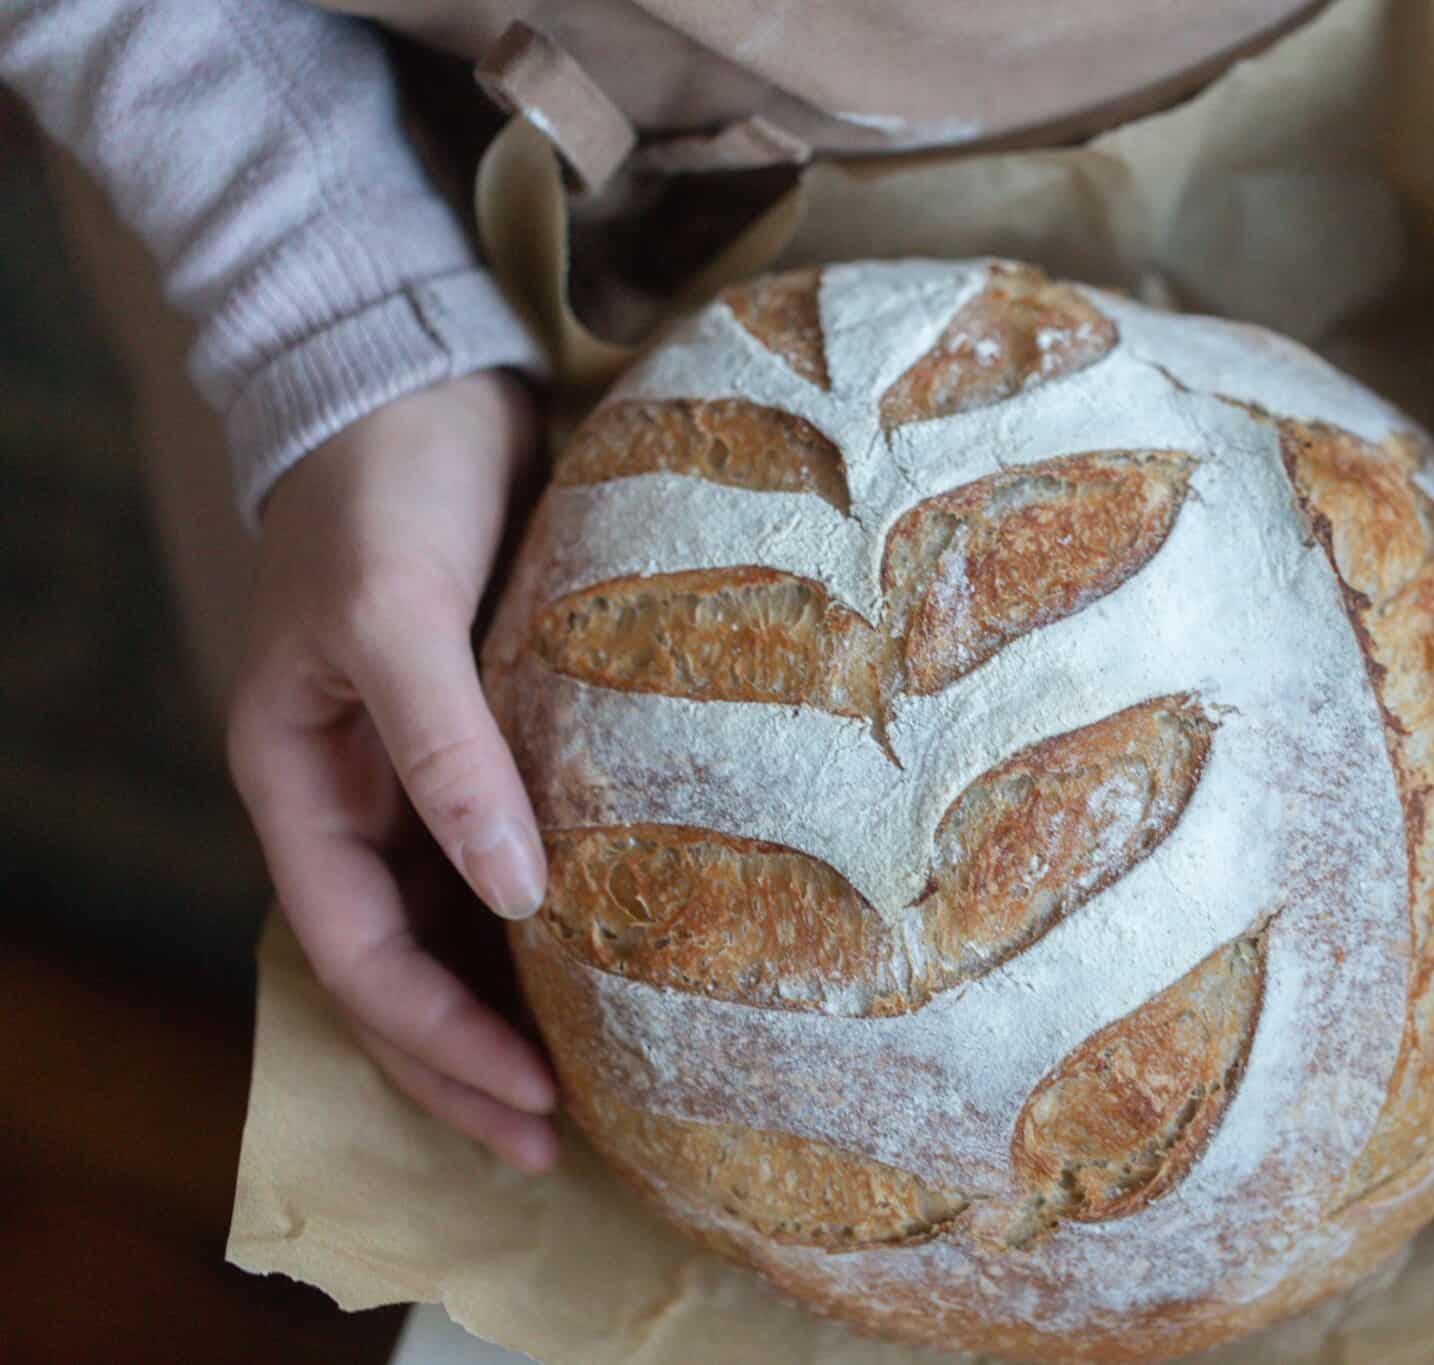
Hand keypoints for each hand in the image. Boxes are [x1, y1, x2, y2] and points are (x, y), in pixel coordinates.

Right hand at [226, 372, 558, 1172]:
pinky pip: (518, 853)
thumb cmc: (384, 486)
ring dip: (516, 1007)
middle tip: (562, 1144)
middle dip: (471, 1064)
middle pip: (407, 968)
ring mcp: (428, 771)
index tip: (530, 1107)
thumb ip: (445, 753)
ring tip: (597, 1086)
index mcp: (300, 786)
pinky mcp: (496, 735)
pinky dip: (558, 918)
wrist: (423, 378)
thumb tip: (515, 897)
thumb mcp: (395, 615)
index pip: (360, 956)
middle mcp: (360, 798)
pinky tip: (619, 959)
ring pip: (462, 925)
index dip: (435, 1044)